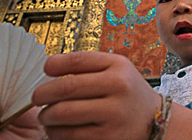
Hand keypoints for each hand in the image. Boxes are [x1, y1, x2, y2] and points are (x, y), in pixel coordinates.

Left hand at [33, 51, 160, 139]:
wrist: (155, 121)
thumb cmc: (127, 92)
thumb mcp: (116, 69)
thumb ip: (88, 65)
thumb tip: (49, 66)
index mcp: (118, 66)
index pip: (78, 60)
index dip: (54, 64)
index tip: (45, 70)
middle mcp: (118, 87)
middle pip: (67, 88)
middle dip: (43, 94)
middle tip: (36, 98)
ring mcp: (114, 114)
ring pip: (65, 114)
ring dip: (47, 116)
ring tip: (46, 116)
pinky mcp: (108, 138)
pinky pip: (71, 136)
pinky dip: (57, 133)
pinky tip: (56, 130)